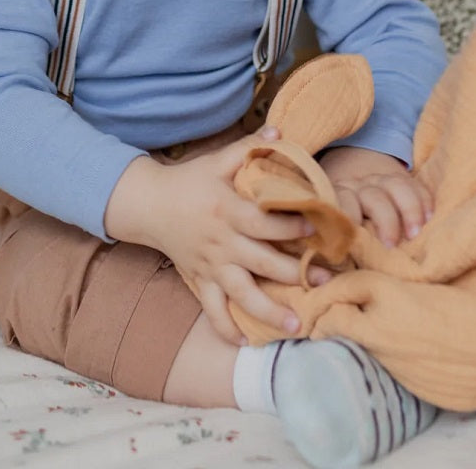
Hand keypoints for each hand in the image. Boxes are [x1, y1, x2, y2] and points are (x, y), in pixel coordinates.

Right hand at [104, 126, 329, 344]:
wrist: (148, 204)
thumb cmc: (189, 181)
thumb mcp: (217, 160)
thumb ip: (248, 147)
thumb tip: (281, 133)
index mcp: (227, 210)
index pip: (263, 221)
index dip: (291, 224)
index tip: (318, 225)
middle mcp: (220, 242)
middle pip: (261, 262)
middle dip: (294, 273)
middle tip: (327, 279)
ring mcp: (210, 266)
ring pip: (241, 295)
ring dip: (269, 312)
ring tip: (297, 326)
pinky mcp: (199, 281)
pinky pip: (212, 310)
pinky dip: (227, 329)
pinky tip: (248, 342)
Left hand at [319, 145, 432, 247]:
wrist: (353, 184)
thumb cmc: (340, 224)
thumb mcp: (327, 235)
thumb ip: (320, 257)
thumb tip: (321, 280)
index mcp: (337, 197)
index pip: (341, 203)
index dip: (347, 219)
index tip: (351, 242)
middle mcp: (359, 186)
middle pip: (373, 197)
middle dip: (385, 221)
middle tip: (391, 246)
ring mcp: (381, 180)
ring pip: (396, 186)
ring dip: (408, 210)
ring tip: (414, 234)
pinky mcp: (401, 179)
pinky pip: (415, 185)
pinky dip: (423, 200)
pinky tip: (429, 218)